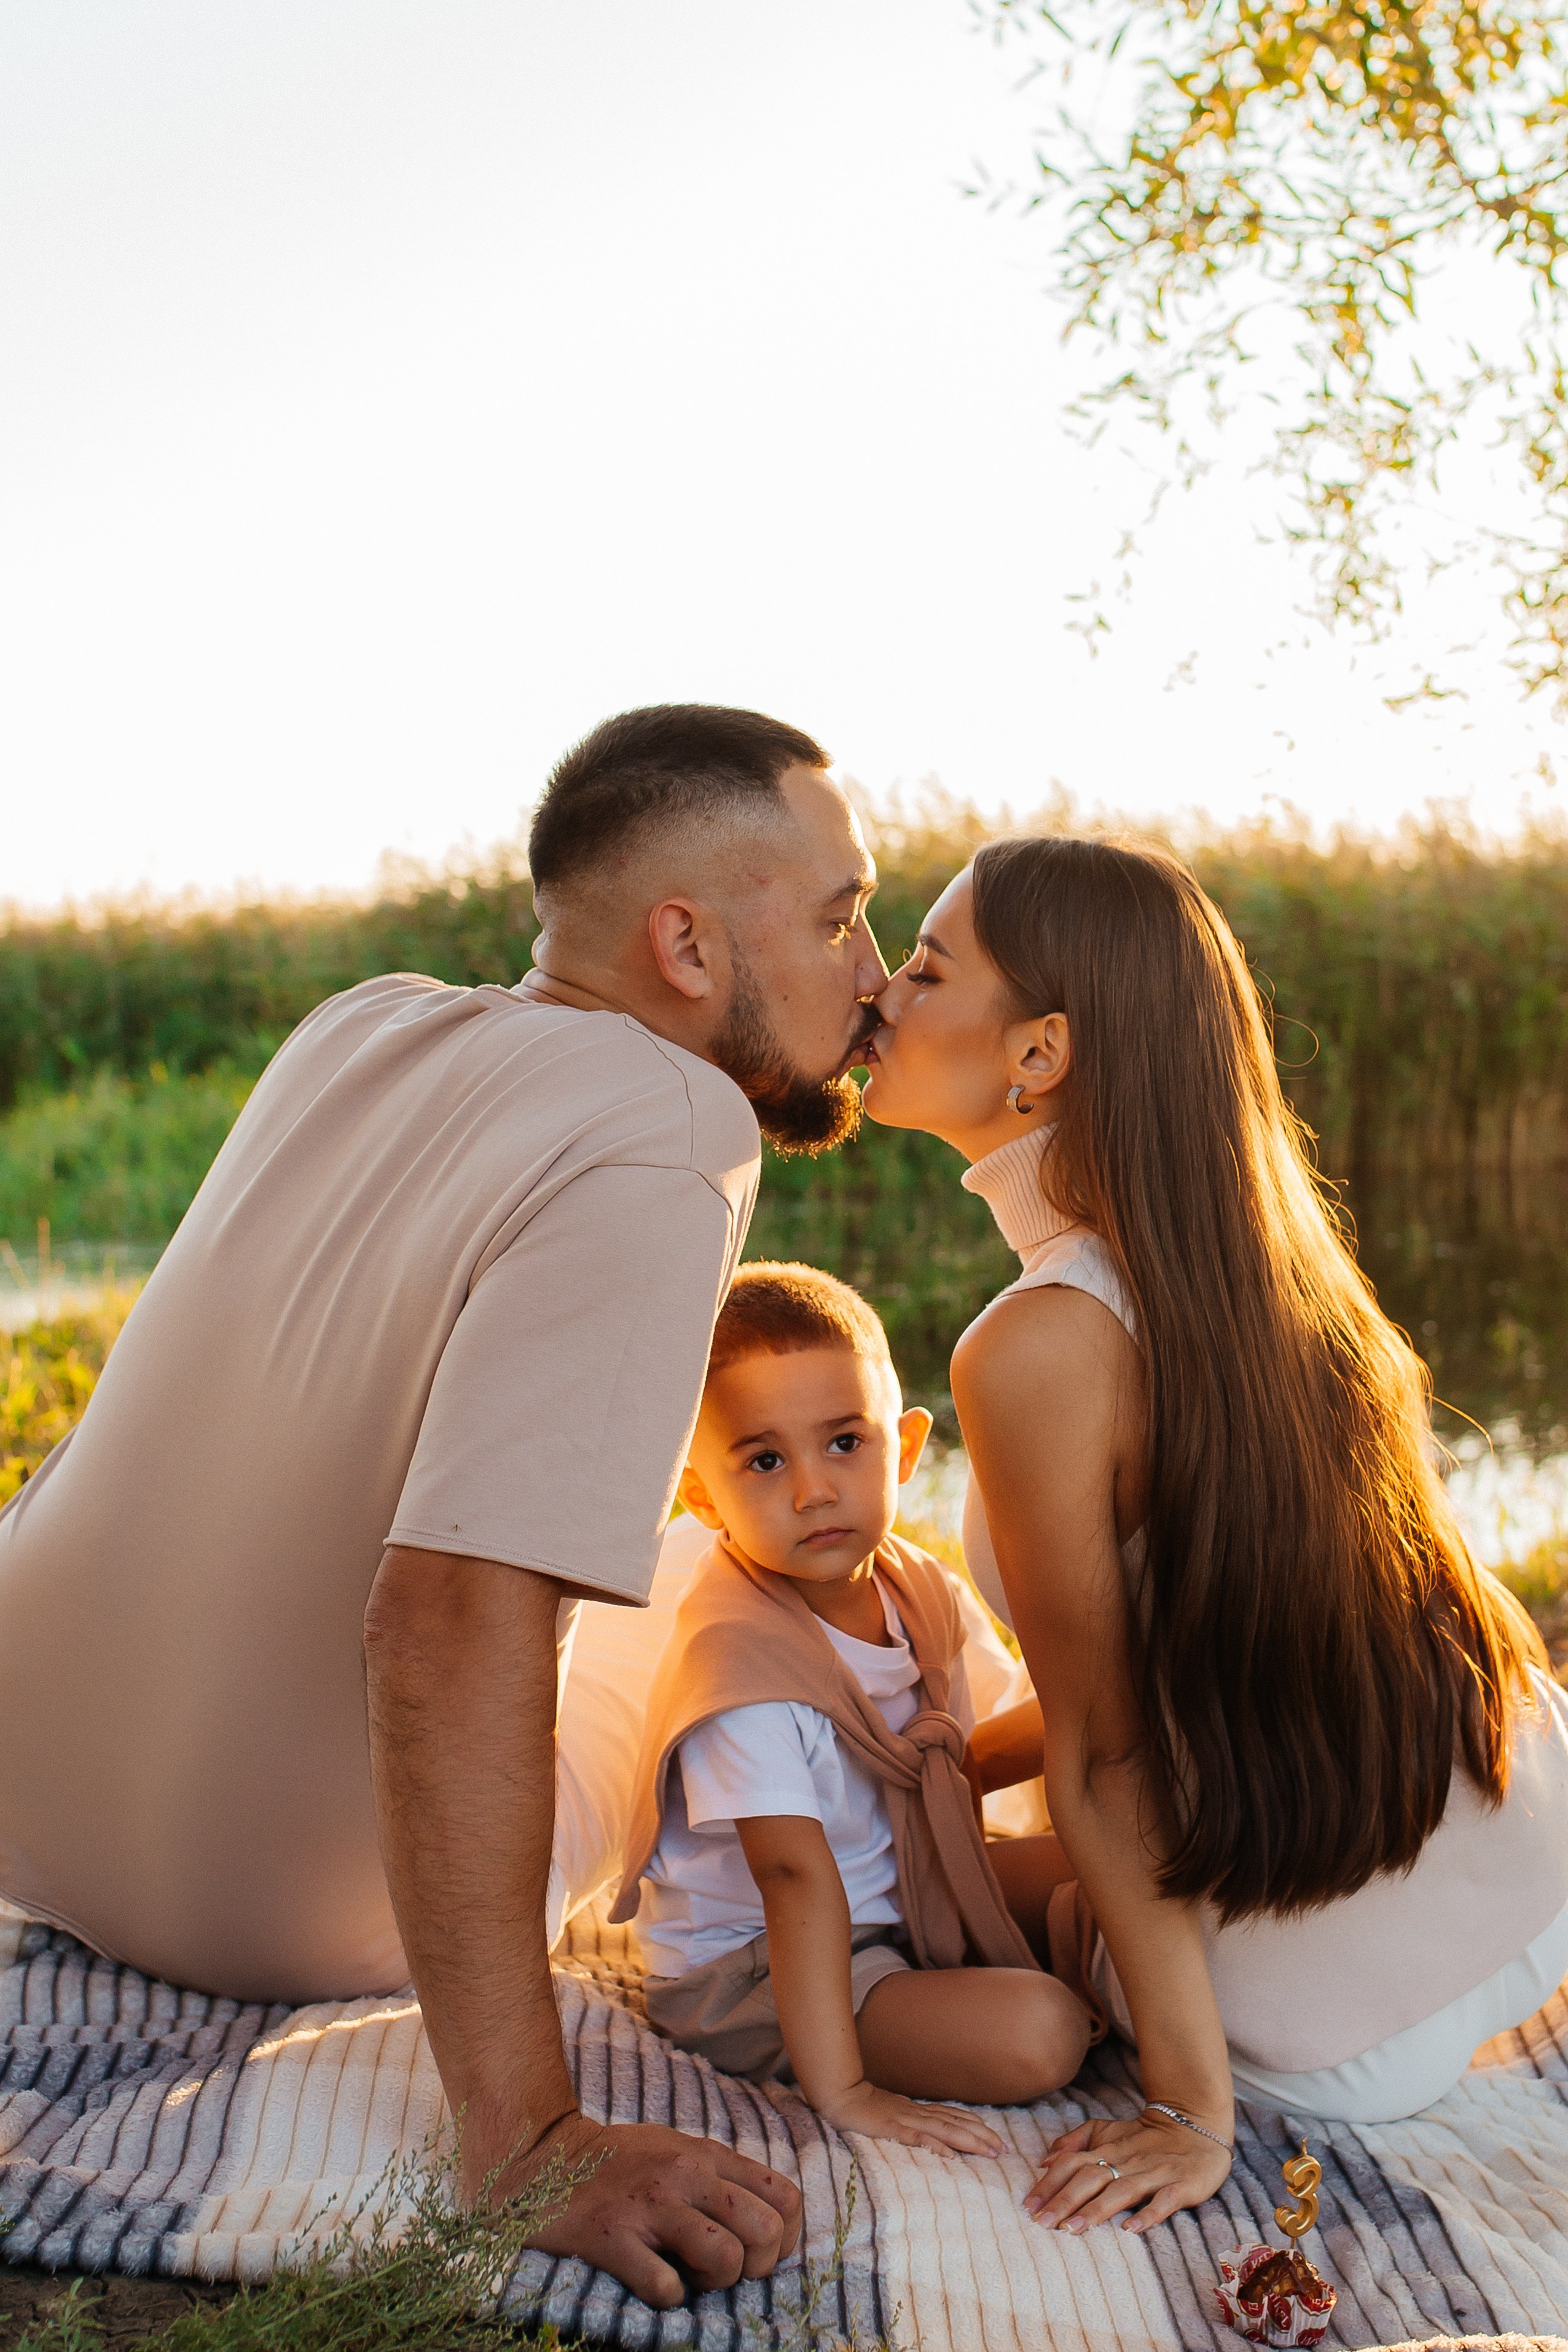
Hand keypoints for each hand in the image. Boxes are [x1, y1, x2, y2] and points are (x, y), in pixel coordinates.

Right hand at [490, 2113, 802, 2308]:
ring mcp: (649, 2207)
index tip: (760, 2251)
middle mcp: (685, 2176)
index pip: (785, 2196)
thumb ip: (719, 2175)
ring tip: (690, 2273)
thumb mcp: (675, 2149)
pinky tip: (654, 2281)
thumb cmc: (617, 2162)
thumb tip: (767, 2217)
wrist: (543, 2161)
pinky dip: (668, 2297)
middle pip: (766, 2231)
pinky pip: (665, 2287)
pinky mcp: (613, 2238)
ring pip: (725, 2259)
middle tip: (726, 2270)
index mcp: (705, 2155)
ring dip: (715, 2283)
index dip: (786, 2237)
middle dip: (757, 2266)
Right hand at [814, 2079, 1003, 2156]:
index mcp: (920, 2111)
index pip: (957, 2118)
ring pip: (945, 2130)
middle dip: (983, 2136)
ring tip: (989, 2152)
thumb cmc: (868, 2108)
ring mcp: (906, 2120)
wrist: (842, 2096)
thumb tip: (938, 2137)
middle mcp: (919, 2113)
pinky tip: (951, 2157)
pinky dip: (936, 2146)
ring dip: (969, 2141)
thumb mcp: (897, 2115)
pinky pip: (917, 2138)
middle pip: (957, 2124)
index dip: (980, 2128)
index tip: (999, 2141)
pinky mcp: (892, 2129)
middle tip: (1005, 2149)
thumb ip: (916, 2124)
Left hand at [1024, 2109, 1231, 2233]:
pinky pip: (1163, 2200)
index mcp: (1107, 2149)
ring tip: (1072, 2229)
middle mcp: (1127, 2160)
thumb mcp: (1109, 2131)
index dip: (1050, 2183)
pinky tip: (1130, 2229)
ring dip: (1096, 2210)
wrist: (1196, 2128)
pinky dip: (1147, 2214)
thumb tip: (1045, 2159)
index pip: (1072, 2163)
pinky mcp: (1181, 2185)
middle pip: (1090, 2178)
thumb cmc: (1145, 2137)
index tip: (1029, 2206)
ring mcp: (1154, 2173)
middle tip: (1042, 2223)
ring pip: (1121, 2190)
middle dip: (1064, 2200)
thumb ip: (1077, 2142)